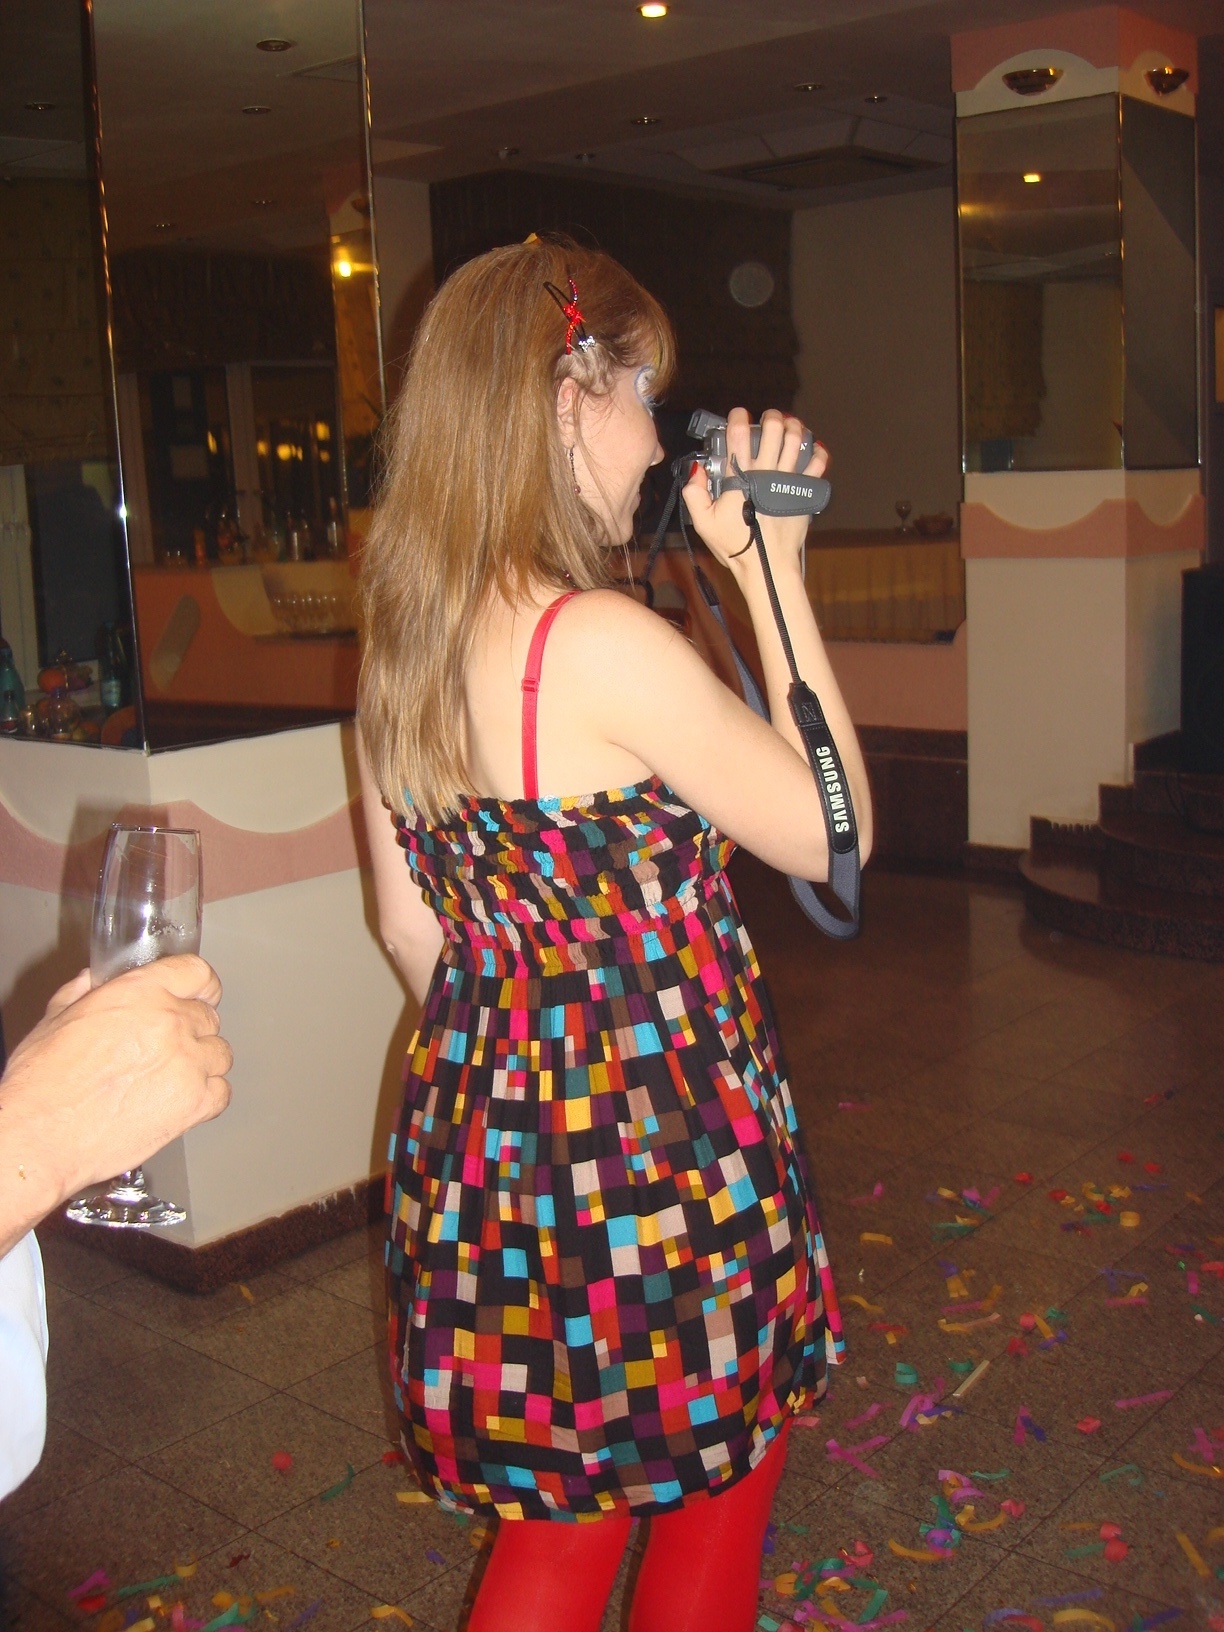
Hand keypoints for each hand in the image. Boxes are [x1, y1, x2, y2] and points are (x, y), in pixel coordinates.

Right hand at [0, 954, 231, 1229]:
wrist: (41, 1134)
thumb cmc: (42, 1082)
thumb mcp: (57, 1017)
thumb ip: (84, 992)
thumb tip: (95, 981)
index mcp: (141, 992)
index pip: (197, 973)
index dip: (200, 986)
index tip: (200, 996)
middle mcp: (172, 1021)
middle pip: (208, 1017)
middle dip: (190, 1032)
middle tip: (164, 1051)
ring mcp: (188, 1062)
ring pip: (219, 1054)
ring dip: (201, 1064)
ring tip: (169, 1080)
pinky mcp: (195, 1102)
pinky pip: (221, 1092)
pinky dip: (206, 1098)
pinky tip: (180, 1103)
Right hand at [683, 408, 827, 576]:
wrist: (767, 567)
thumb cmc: (735, 546)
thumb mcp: (703, 523)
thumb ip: (694, 493)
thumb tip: (696, 469)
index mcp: (741, 477)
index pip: (738, 434)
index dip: (738, 417)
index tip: (738, 416)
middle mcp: (766, 472)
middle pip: (773, 428)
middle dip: (771, 417)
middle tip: (769, 419)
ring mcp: (788, 480)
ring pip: (796, 440)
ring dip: (793, 426)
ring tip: (789, 426)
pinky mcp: (804, 492)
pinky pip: (817, 464)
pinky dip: (817, 452)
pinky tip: (812, 448)